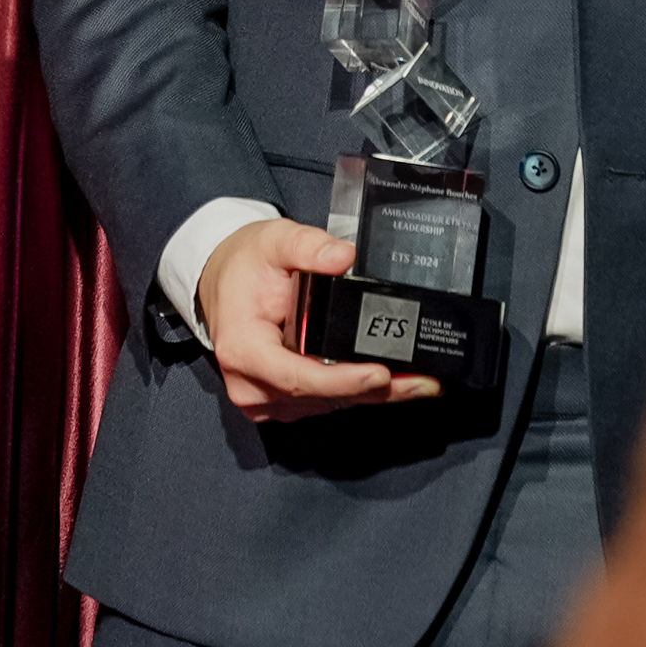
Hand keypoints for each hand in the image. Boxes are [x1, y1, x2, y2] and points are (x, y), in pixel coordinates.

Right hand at [199, 216, 438, 425]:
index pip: (297, 377)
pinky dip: (357, 393)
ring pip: (329, 405)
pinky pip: (325, 403)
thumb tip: (344, 256)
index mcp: (243, 349)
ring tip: (419, 382)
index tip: (381, 375)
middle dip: (376, 391)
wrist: (221, 281)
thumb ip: (308, 246)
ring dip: (373, 395)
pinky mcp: (280, 402)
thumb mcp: (274, 241)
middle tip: (424, 382)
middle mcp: (252, 385)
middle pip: (322, 397)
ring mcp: (265, 399)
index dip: (342, 381)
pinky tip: (392, 383)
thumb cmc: (245, 264)